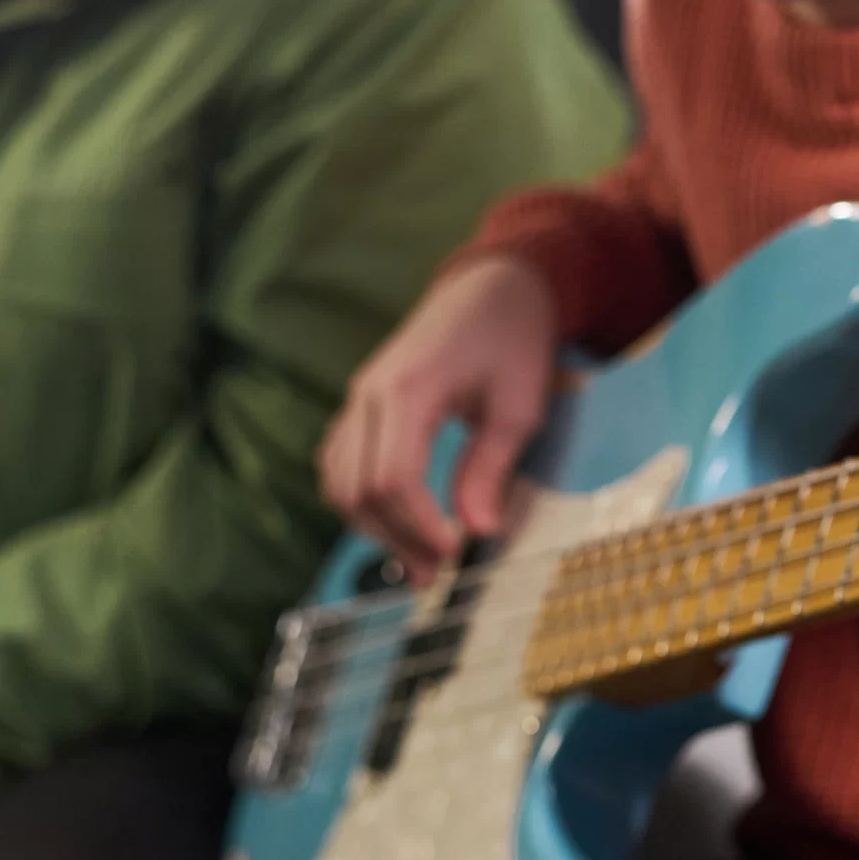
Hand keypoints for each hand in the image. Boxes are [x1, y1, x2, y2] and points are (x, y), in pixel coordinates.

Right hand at [320, 254, 558, 582]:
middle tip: (437, 573)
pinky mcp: (361, 405)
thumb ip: (492, 466)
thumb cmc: (514, 339)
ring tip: (420, 559)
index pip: (393, 477)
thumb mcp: (520, 405)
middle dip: (395, 537)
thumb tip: (478, 530)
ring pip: (338, 479)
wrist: (492, 285)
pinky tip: (398, 523)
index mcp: (408, 389)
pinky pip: (339, 462)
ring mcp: (358, 397)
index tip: (452, 555)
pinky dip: (361, 500)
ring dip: (373, 526)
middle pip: (357, 487)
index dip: (418, 525)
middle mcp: (369, 393)